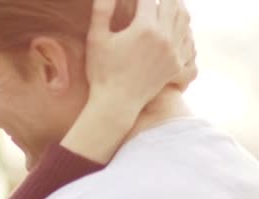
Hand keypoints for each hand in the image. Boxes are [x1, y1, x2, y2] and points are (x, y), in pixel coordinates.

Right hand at [61, 0, 195, 163]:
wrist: (116, 104)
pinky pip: (188, 38)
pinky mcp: (176, 64)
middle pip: (172, 3)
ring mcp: (174, 52)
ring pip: (184, 18)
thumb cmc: (102, 72)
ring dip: (176, 6)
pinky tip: (175, 24)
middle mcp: (164, 37)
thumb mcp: (96, 39)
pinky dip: (183, 26)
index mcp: (145, 28)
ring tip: (167, 3)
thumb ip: (102, 11)